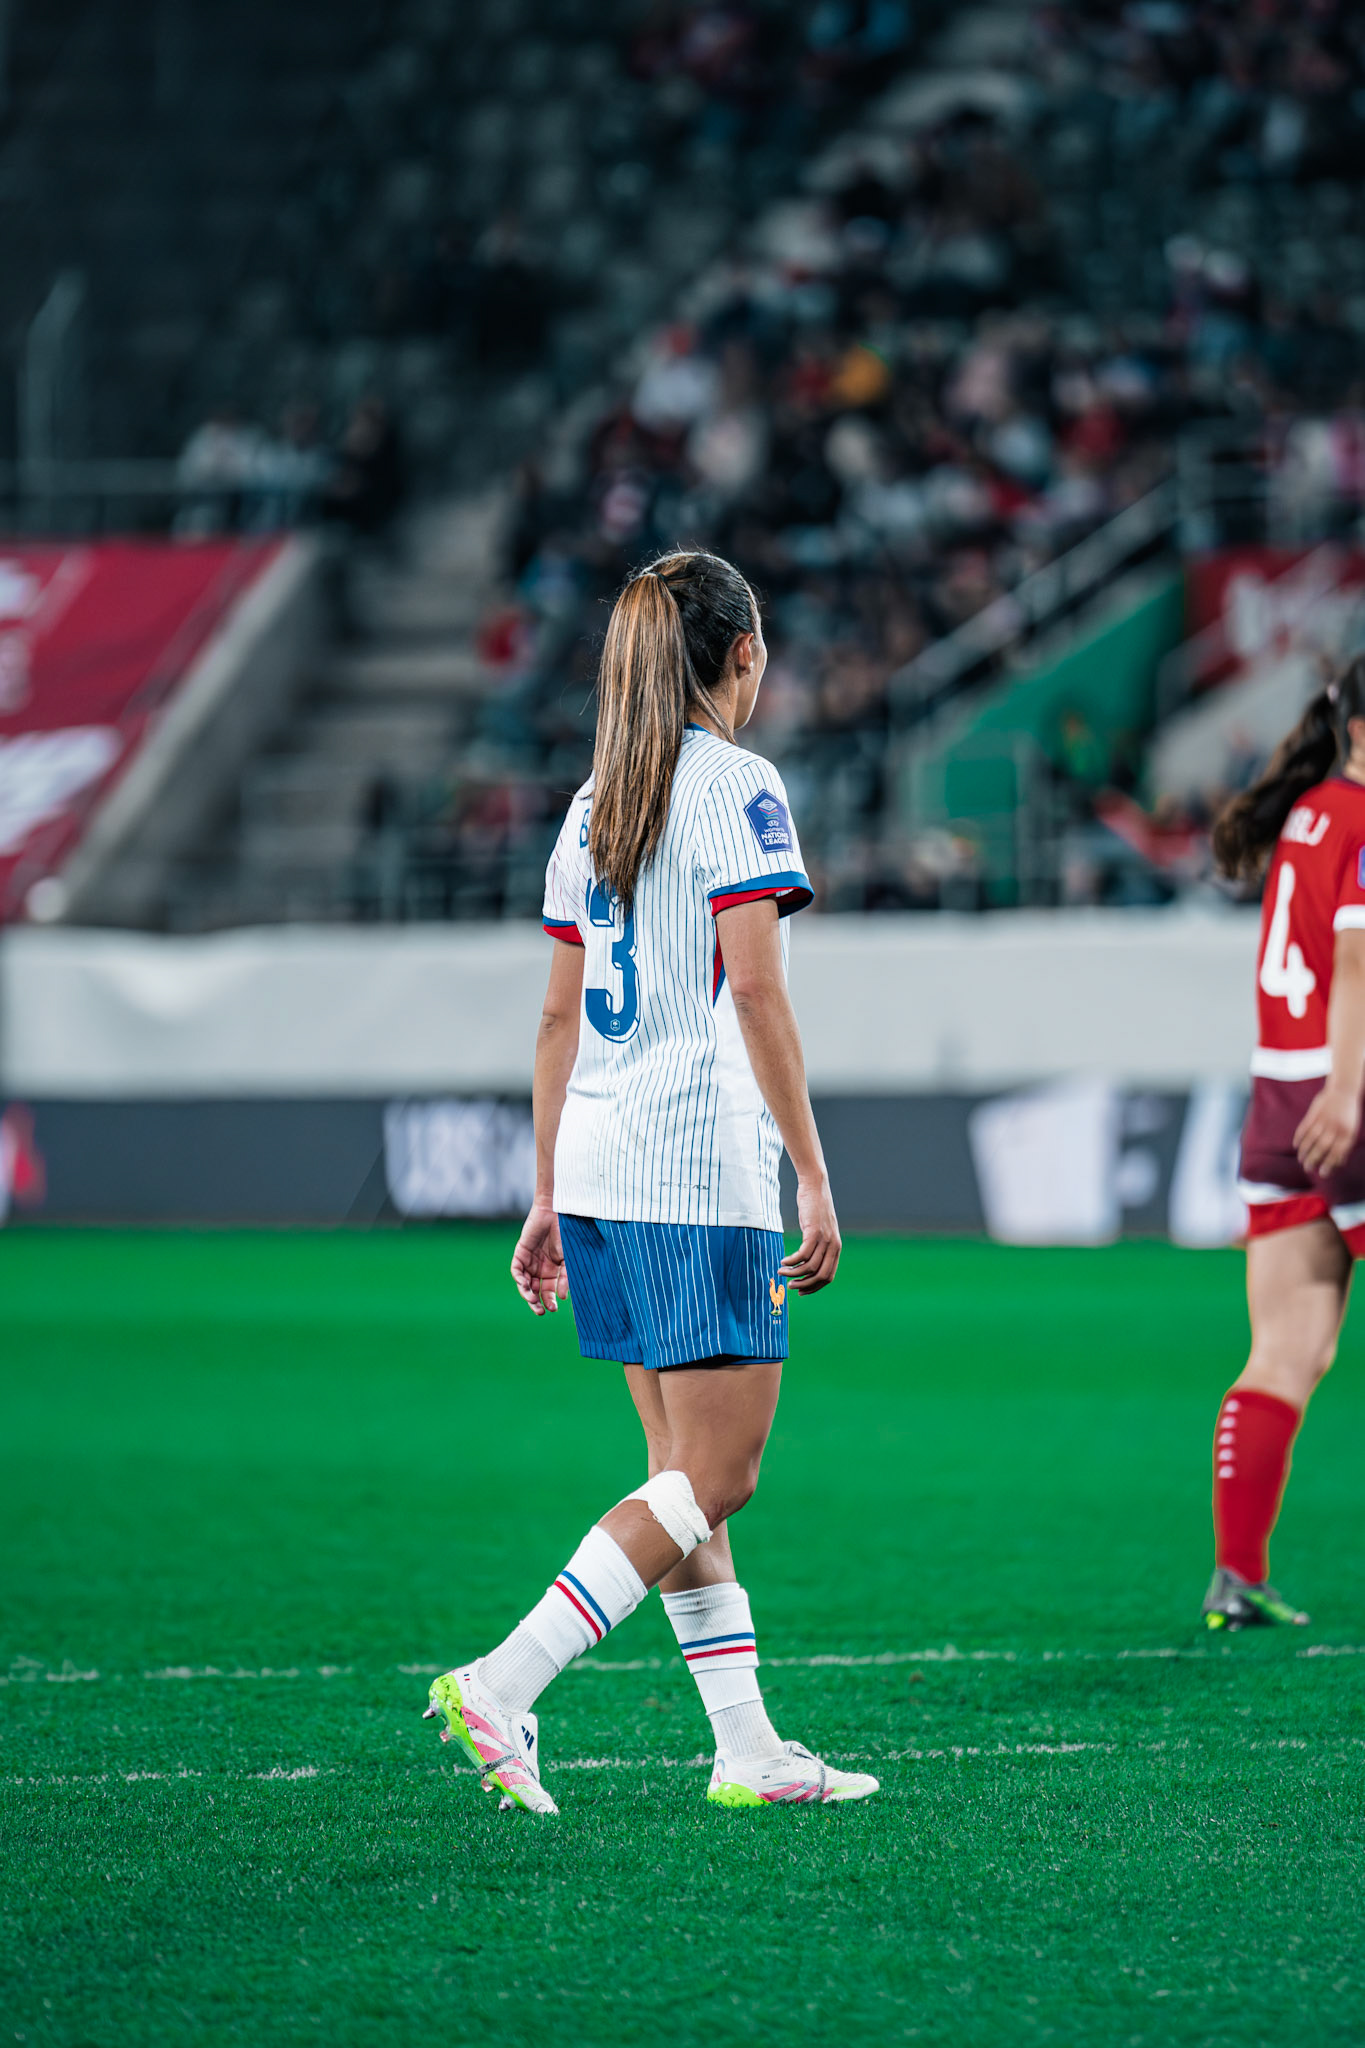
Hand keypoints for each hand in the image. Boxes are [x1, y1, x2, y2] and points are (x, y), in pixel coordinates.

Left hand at [511, 1201, 567, 1315]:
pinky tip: (525, 1286)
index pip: (548, 1292)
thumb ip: (565, 1277)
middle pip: (535, 1290)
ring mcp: (529, 1261)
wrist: (556, 1213)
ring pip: (524, 1283)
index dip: (549, 1301)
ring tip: (533, 1301)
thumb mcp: (568, 1259)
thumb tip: (562, 1297)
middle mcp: (539, 1268)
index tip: (554, 1308)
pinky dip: (520, 1280)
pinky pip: (517, 1271)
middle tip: (540, 1311)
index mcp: (552, 1271)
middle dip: (537, 1302)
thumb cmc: (566, 1234)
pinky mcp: (520, 1253)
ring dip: (527, 1294)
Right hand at [780, 1173, 840, 1294]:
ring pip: (810, 1267)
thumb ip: (818, 1245)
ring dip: (794, 1273)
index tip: (801, 1291)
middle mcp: (833, 1246)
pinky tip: (783, 1260)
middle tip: (790, 1285)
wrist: (815, 1186)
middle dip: (804, 1285)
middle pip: (821, 1276)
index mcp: (836, 1248)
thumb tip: (806, 1261)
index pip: (828, 1276)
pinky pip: (803, 1254)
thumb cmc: (814, 1208)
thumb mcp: (820, 1230)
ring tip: (781, 1271)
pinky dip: (792, 1261)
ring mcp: (825, 1239)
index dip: (814, 1287)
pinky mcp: (814, 1232)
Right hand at [1294, 1081, 1360, 1176]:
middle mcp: (1335, 1127)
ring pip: (1311, 1139)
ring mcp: (1324, 1119)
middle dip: (1314, 1159)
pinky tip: (1296, 1146)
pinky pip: (1304, 1127)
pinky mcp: (1314, 1113)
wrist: (1344, 1090)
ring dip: (1305, 1151)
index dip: (1330, 1164)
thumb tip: (1339, 1163)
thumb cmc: (1349, 1113)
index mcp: (1347, 1132)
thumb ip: (1345, 1145)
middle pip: (1322, 1147)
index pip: (1337, 1152)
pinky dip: (1299, 1137)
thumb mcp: (1352, 1129)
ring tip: (1301, 1160)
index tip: (1323, 1174)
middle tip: (1307, 1169)